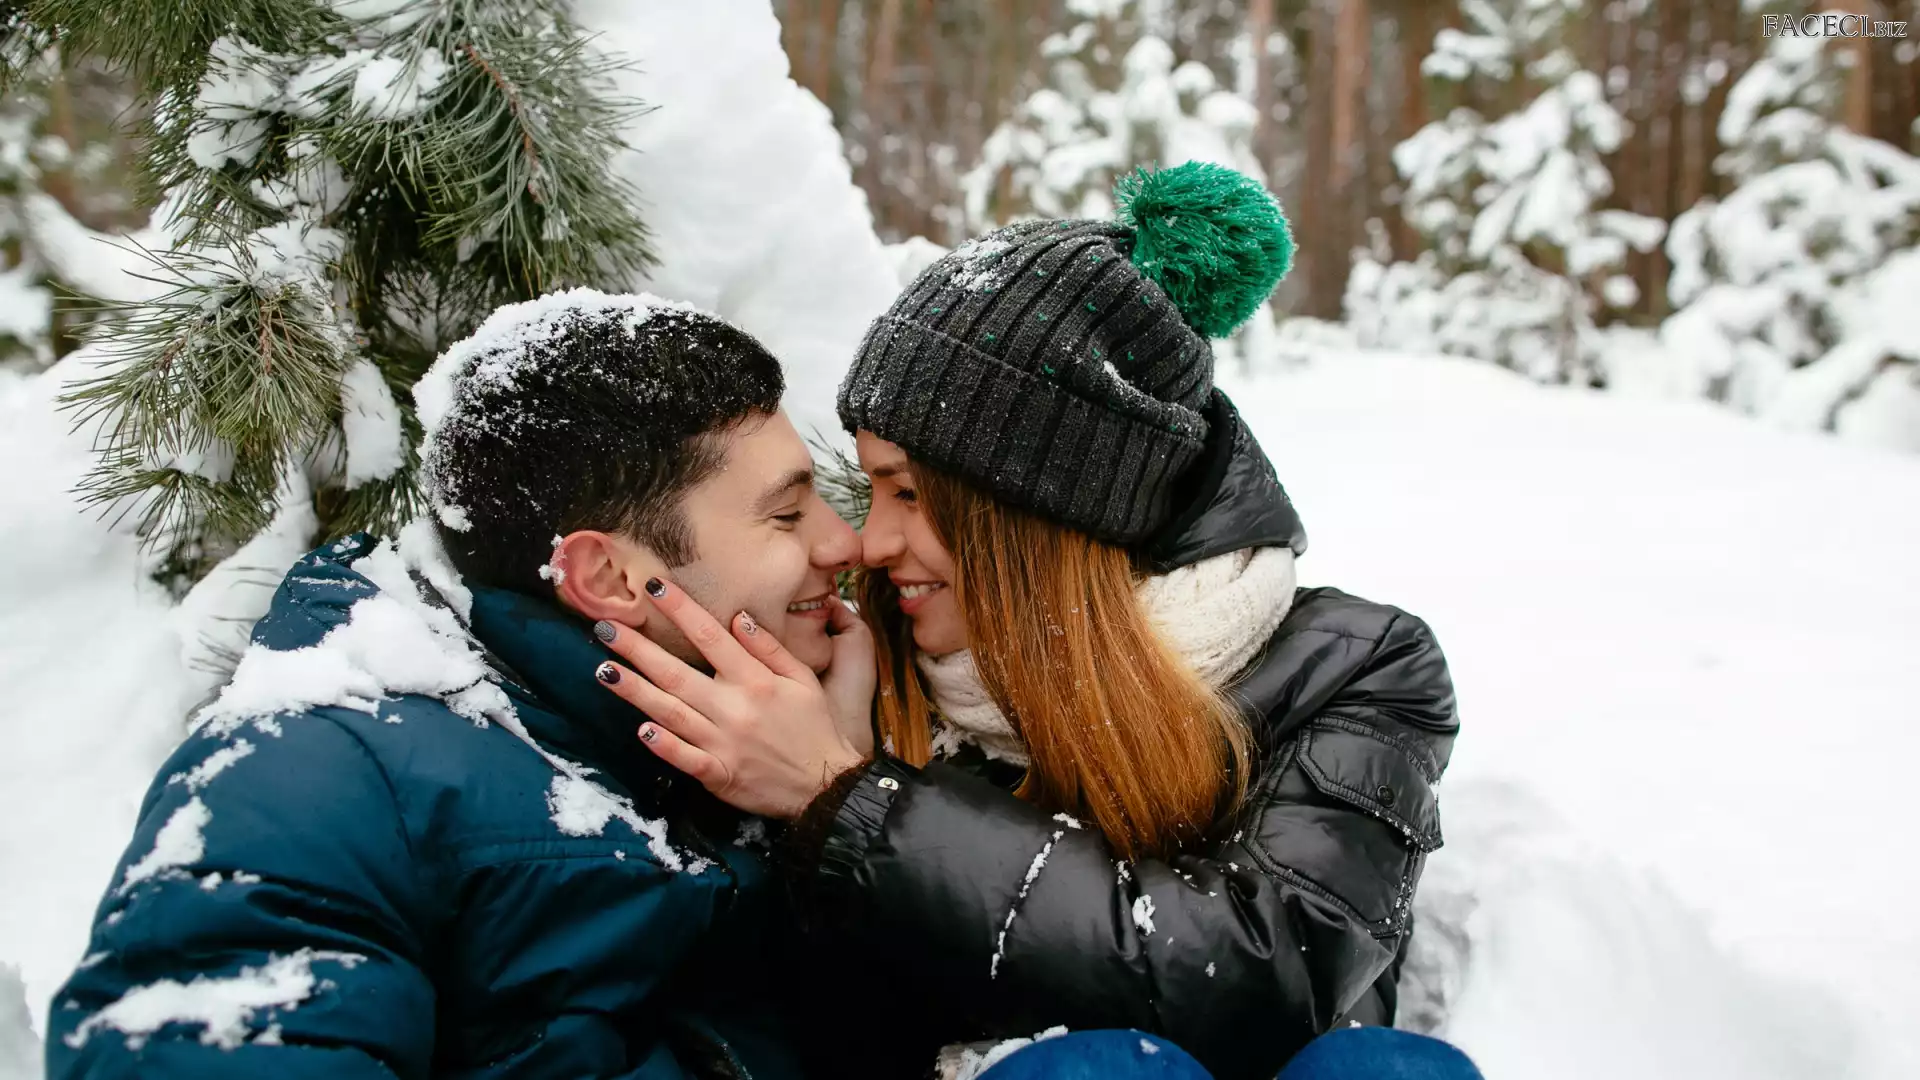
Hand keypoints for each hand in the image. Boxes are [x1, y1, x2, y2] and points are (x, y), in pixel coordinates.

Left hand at [592, 577, 869, 818]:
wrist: (826, 785)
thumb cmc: (814, 726)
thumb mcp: (803, 679)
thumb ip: (769, 648)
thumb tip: (737, 617)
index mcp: (755, 680)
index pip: (710, 636)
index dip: (680, 610)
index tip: (653, 587)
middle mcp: (734, 707)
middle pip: (677, 672)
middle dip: (638, 649)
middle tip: (604, 628)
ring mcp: (723, 742)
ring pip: (672, 712)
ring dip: (635, 691)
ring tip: (604, 670)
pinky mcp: (718, 773)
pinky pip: (685, 758)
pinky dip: (664, 745)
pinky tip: (640, 730)